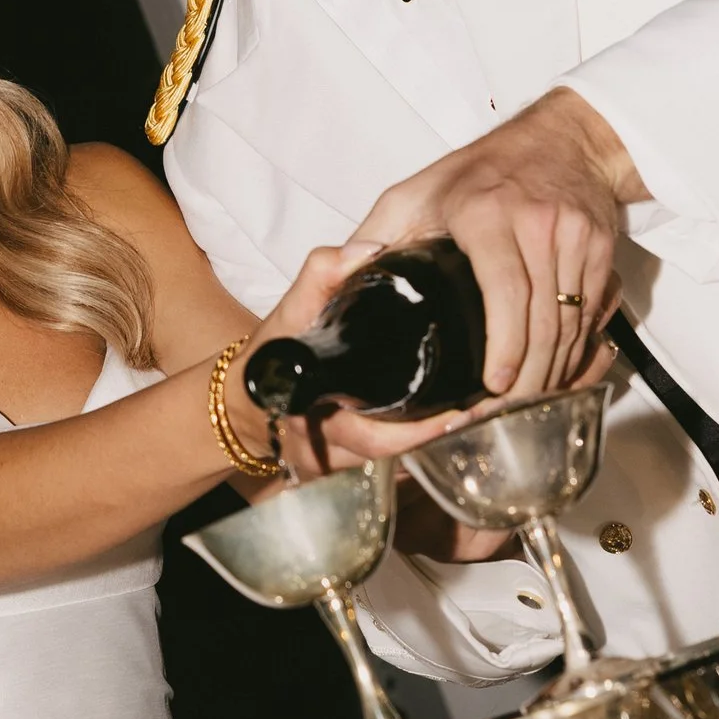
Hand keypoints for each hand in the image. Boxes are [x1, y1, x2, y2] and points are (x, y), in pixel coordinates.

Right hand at [239, 247, 483, 476]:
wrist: (241, 397)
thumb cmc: (268, 355)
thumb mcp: (288, 308)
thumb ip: (323, 272)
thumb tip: (371, 250)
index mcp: (314, 413)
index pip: (373, 435)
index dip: (415, 432)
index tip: (454, 413)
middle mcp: (323, 450)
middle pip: (390, 456)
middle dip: (434, 437)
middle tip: (477, 409)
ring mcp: (331, 466)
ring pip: (390, 465)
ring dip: (429, 445)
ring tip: (474, 414)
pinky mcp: (340, 469)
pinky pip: (385, 465)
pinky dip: (412, 447)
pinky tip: (445, 425)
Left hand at [343, 90, 643, 401]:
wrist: (563, 138)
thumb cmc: (484, 167)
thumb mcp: (416, 191)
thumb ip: (376, 234)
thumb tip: (343, 277)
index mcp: (487, 214)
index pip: (505, 292)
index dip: (504, 347)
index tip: (494, 384)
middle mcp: (538, 223)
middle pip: (544, 320)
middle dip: (529, 377)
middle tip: (506, 408)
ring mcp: (576, 235)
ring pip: (573, 323)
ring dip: (554, 370)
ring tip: (529, 398)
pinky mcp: (602, 246)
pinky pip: (594, 311)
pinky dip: (578, 347)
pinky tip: (557, 368)